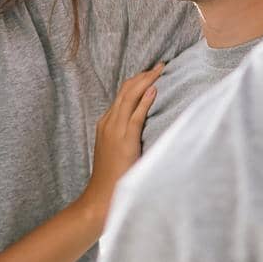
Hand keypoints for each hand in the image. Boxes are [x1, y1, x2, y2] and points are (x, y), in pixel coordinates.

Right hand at [80, 63, 162, 218]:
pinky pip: (136, 116)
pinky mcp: (124, 140)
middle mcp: (108, 122)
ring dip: (146, 81)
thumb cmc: (113, 176)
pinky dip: (145, 101)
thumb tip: (142, 126)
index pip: (122, 95)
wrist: (101, 196)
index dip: (138, 81)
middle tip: (161, 65)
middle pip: (126, 91)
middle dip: (144, 76)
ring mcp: (114, 130)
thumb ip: (126, 135)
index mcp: (106, 123)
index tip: (153, 72)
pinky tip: (155, 90)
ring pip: (130, 98)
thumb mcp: (118, 150)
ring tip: (161, 70)